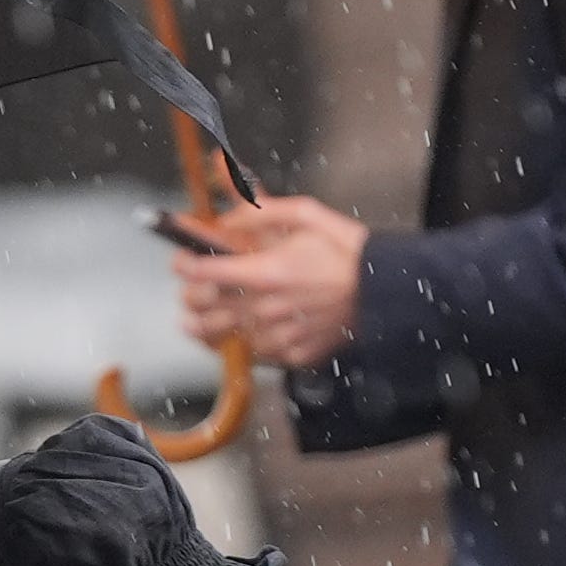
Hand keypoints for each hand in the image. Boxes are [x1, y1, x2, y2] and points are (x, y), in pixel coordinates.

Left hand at [173, 195, 370, 371]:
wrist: (384, 290)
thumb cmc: (347, 252)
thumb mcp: (306, 214)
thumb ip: (260, 211)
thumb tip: (228, 216)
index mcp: (267, 271)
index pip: (205, 271)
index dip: (185, 264)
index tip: (181, 260)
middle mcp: (267, 307)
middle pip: (204, 310)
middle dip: (189, 297)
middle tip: (189, 290)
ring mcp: (279, 335)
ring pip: (223, 338)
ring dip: (206, 328)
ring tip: (193, 322)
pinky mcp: (292, 354)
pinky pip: (255, 354)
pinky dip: (245, 344)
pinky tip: (243, 333)